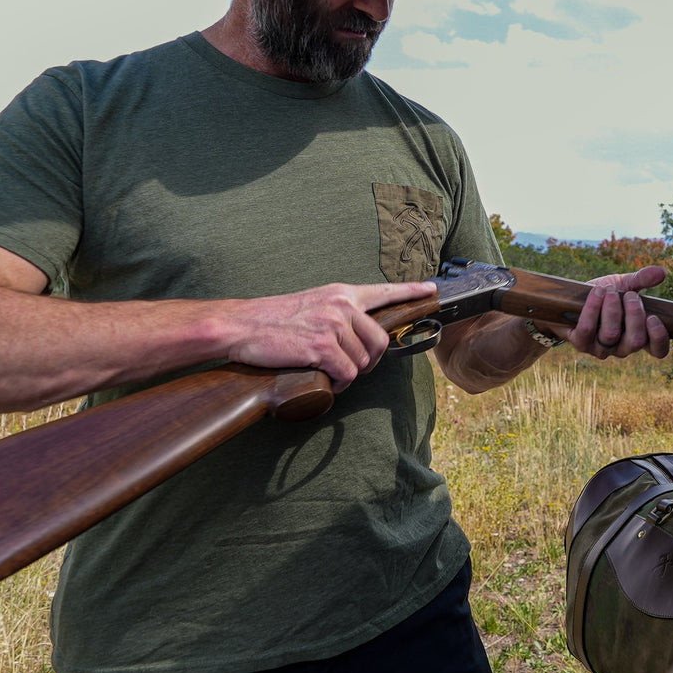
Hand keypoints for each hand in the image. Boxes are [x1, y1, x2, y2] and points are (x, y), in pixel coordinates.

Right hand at [224, 280, 437, 390]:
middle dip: (370, 361)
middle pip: (380, 341)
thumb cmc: (272, 319)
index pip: (384, 291)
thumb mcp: (312, 305)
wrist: (241, 324)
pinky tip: (326, 378)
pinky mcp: (321, 346)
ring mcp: (332, 325)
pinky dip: (339, 382)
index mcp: (341, 294)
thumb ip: (337, 314)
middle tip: (352, 368)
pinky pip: (346, 373)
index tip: (430, 291)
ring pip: (362, 361)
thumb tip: (356, 335)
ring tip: (330, 371)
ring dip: (350, 373)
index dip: (411, 292)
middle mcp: (342, 306)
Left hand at [555, 266, 670, 360]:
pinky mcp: (581, 343)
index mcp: (638, 335)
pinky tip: (596, 292)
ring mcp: (601, 348)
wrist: (570, 300)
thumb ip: (642, 280)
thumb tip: (662, 272)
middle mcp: (622, 347)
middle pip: (635, 341)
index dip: (659, 338)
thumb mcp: (624, 285)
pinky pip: (587, 329)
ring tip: (609, 290)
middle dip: (634, 314)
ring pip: (611, 335)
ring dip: (612, 309)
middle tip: (629, 295)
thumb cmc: (603, 295)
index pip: (658, 350)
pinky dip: (593, 308)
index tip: (653, 317)